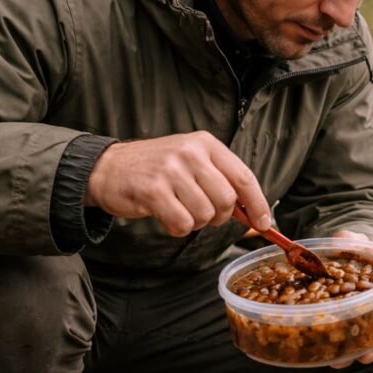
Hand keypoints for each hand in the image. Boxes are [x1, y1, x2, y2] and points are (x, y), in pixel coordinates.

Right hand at [86, 131, 271, 237]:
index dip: (257, 204)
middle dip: (220, 216)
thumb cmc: (156, 169)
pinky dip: (178, 228)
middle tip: (203, 214)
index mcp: (205, 143)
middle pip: (226, 199)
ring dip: (196, 222)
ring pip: (205, 214)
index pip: (243, 176)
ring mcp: (171, 170)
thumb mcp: (191, 162)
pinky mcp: (153, 190)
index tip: (264, 223)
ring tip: (179, 210)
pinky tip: (166, 216)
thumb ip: (221, 181)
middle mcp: (190, 152)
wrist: (108, 167)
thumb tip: (254, 214)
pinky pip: (182, 223)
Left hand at [329, 229, 372, 368]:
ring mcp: (348, 327)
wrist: (334, 261)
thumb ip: (351, 241)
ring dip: (346, 357)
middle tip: (362, 354)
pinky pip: (329, 346)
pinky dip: (324, 351)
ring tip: (335, 360)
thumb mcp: (354, 243)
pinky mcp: (327, 329)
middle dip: (370, 351)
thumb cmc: (351, 254)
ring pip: (353, 350)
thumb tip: (343, 240)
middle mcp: (368, 318)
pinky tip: (314, 351)